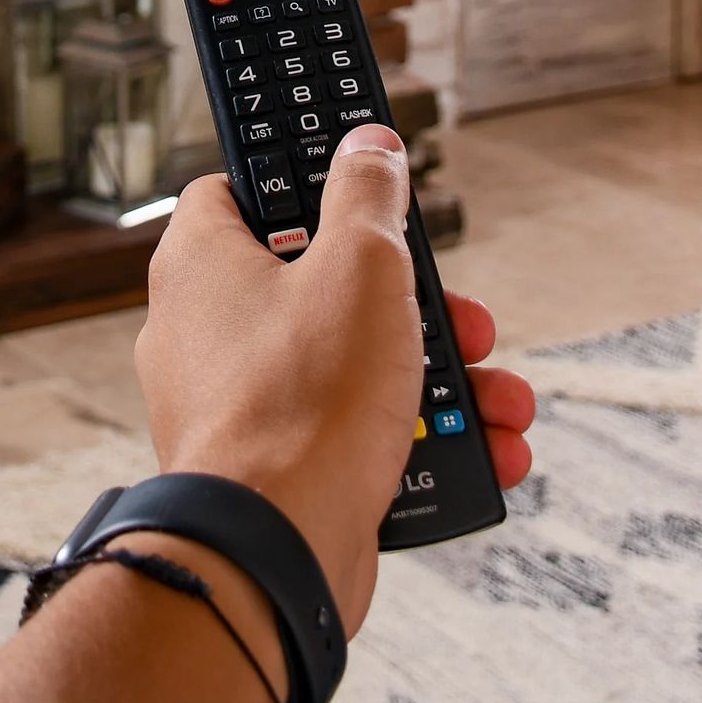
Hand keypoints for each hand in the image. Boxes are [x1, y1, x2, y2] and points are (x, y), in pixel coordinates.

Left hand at [134, 127, 535, 635]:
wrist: (274, 555)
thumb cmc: (303, 401)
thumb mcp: (361, 265)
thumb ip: (368, 196)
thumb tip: (369, 146)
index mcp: (201, 262)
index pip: (243, 191)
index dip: (309, 186)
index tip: (368, 193)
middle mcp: (204, 331)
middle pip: (323, 287)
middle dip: (416, 306)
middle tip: (466, 320)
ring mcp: (237, 407)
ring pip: (351, 369)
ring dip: (440, 381)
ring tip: (500, 401)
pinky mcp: (273, 474)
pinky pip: (351, 438)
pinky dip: (417, 442)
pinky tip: (485, 453)